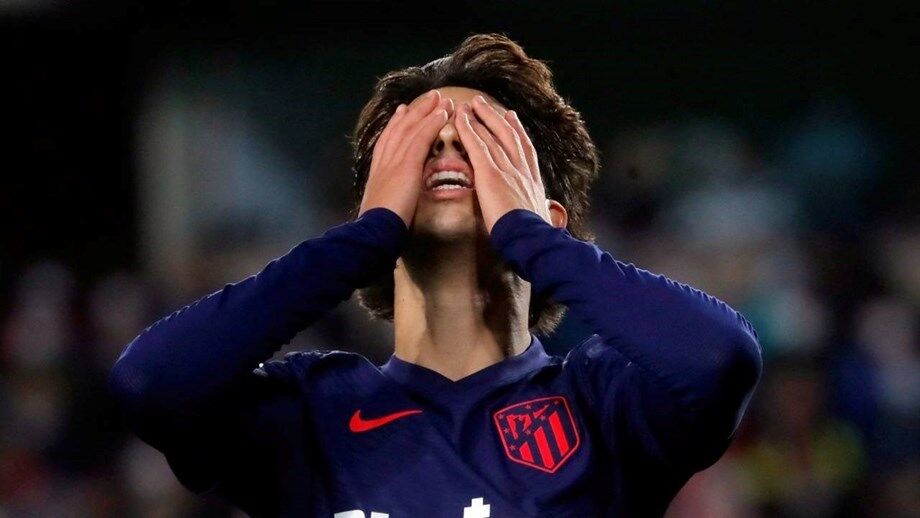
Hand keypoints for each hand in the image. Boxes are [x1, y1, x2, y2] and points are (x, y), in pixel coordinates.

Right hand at [358, 90, 453, 226]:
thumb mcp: (384, 203)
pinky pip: (421, 138)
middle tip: (429, 97)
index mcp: (378, 170)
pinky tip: (442, 112)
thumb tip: (397, 191)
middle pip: (400, 128)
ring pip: (411, 128)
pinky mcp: (407, 164)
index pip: (388, 139)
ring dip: (427, 111)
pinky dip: (432, 123)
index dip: (396, 124)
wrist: (376, 228)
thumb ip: (391, 192)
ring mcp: (395, 160)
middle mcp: (384, 160)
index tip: (403, 110)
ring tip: (440, 98)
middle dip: (415, 111)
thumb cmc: (380, 225)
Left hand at [455, 95, 551, 232]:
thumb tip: (539, 211)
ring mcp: (506, 169)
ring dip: (479, 118)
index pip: (525, 148)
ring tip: (469, 104)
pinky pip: (477, 147)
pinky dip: (469, 131)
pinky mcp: (490, 174)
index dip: (517, 130)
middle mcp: (521, 168)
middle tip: (483, 102)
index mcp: (532, 179)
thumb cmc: (533, 235)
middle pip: (507, 134)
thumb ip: (534, 208)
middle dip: (494, 116)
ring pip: (491, 136)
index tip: (511, 117)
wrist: (530, 237)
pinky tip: (460, 119)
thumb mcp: (539, 216)